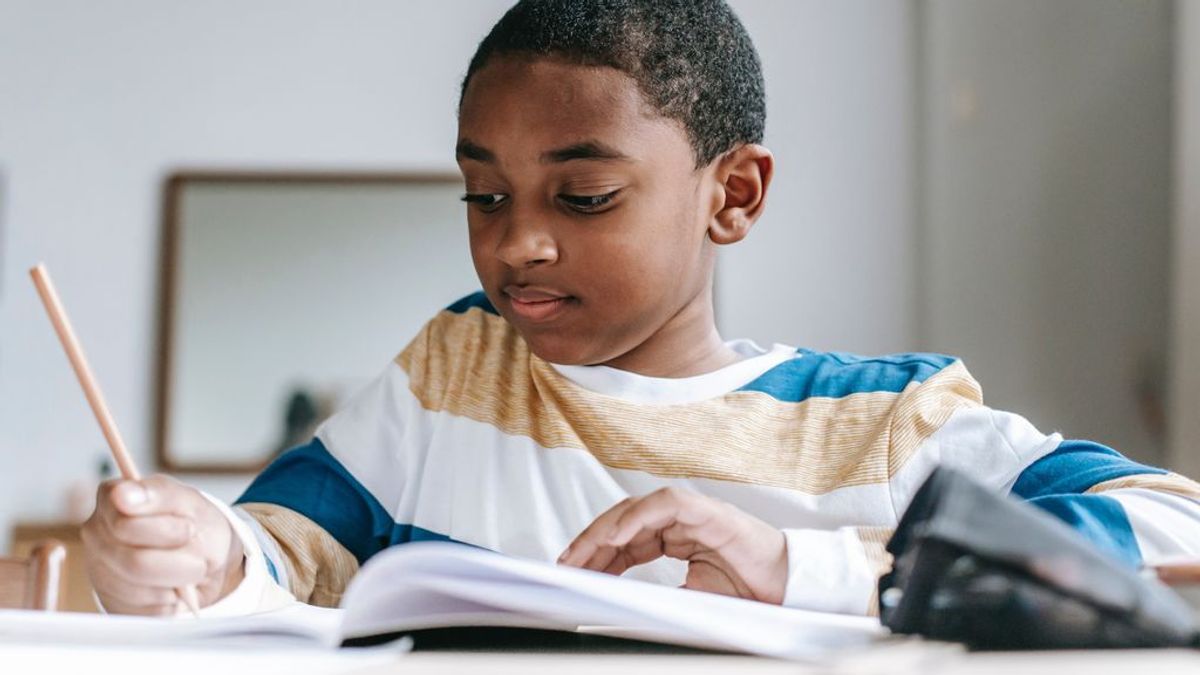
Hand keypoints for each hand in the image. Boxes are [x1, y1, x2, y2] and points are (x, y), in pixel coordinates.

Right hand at [81, 475, 244, 614]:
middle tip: (197, 554)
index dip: (167, 532)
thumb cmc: (195, 523)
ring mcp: (98, 568)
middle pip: (134, 563)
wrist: (206, 556)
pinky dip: (170, 600)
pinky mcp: (110, 600)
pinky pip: (143, 611)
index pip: (126, 526)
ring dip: (177, 583)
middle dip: (180, 562)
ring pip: (139, 591)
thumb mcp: (190, 502)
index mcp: (112, 498)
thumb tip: (122, 494)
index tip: (189, 528)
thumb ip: (159, 495)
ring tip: (187, 569)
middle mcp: (96, 533)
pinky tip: (173, 584)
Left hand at [557, 487, 787, 603]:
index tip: (572, 570)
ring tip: (582, 554)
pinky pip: (665, 505)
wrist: (787, 589)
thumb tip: (622, 612)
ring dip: (606, 530)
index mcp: (674, 537)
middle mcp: (679, 521)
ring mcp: (693, 513)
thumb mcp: (691, 600)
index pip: (625, 539)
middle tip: (566, 564)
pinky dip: (637, 518)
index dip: (597, 553)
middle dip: (592, 542)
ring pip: (637, 509)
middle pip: (624, 521)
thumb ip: (660, 599)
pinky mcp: (708, 511)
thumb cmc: (746, 593)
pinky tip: (616, 538)